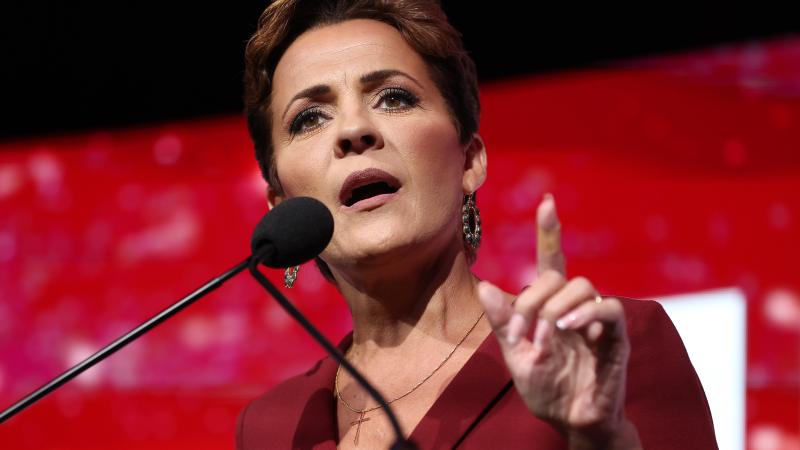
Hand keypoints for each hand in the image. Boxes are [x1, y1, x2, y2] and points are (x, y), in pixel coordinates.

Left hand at [477, 194, 641, 448]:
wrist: (569, 420)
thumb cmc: (545, 387)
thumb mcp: (515, 355)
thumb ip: (503, 323)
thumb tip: (484, 286)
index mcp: (551, 305)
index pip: (551, 261)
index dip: (549, 232)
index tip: (546, 202)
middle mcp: (575, 306)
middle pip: (558, 275)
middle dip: (532, 300)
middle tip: (521, 334)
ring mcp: (597, 320)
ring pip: (583, 286)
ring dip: (555, 309)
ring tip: (545, 337)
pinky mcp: (616, 338)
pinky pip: (609, 309)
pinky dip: (587, 314)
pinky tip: (568, 328)